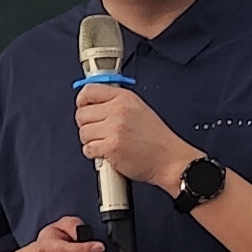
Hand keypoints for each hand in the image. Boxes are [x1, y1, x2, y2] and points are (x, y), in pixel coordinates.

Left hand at [73, 82, 196, 197]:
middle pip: (81, 114)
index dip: (82, 101)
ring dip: (91, 141)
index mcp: (124, 98)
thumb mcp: (139, 109)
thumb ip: (116, 103)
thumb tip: (92, 104)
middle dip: (87, 126)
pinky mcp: (111, 147)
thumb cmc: (156, 139)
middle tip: (98, 132)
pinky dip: (94, 154)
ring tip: (105, 143)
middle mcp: (118, 110)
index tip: (83, 108)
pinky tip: (107, 153)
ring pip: (83, 133)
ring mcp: (114, 128)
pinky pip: (88, 149)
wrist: (170, 160)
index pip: (89, 91)